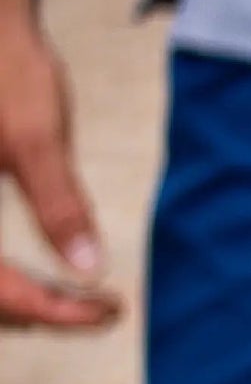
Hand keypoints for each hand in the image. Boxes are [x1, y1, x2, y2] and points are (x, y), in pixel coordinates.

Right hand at [0, 0, 115, 329]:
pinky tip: (47, 278)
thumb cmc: (5, 71)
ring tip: (79, 300)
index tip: (108, 310)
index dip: (52, 311)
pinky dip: (5, 280)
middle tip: (98, 310)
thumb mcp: (37, 139)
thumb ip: (60, 204)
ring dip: (19, 300)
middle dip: (35, 312)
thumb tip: (89, 269)